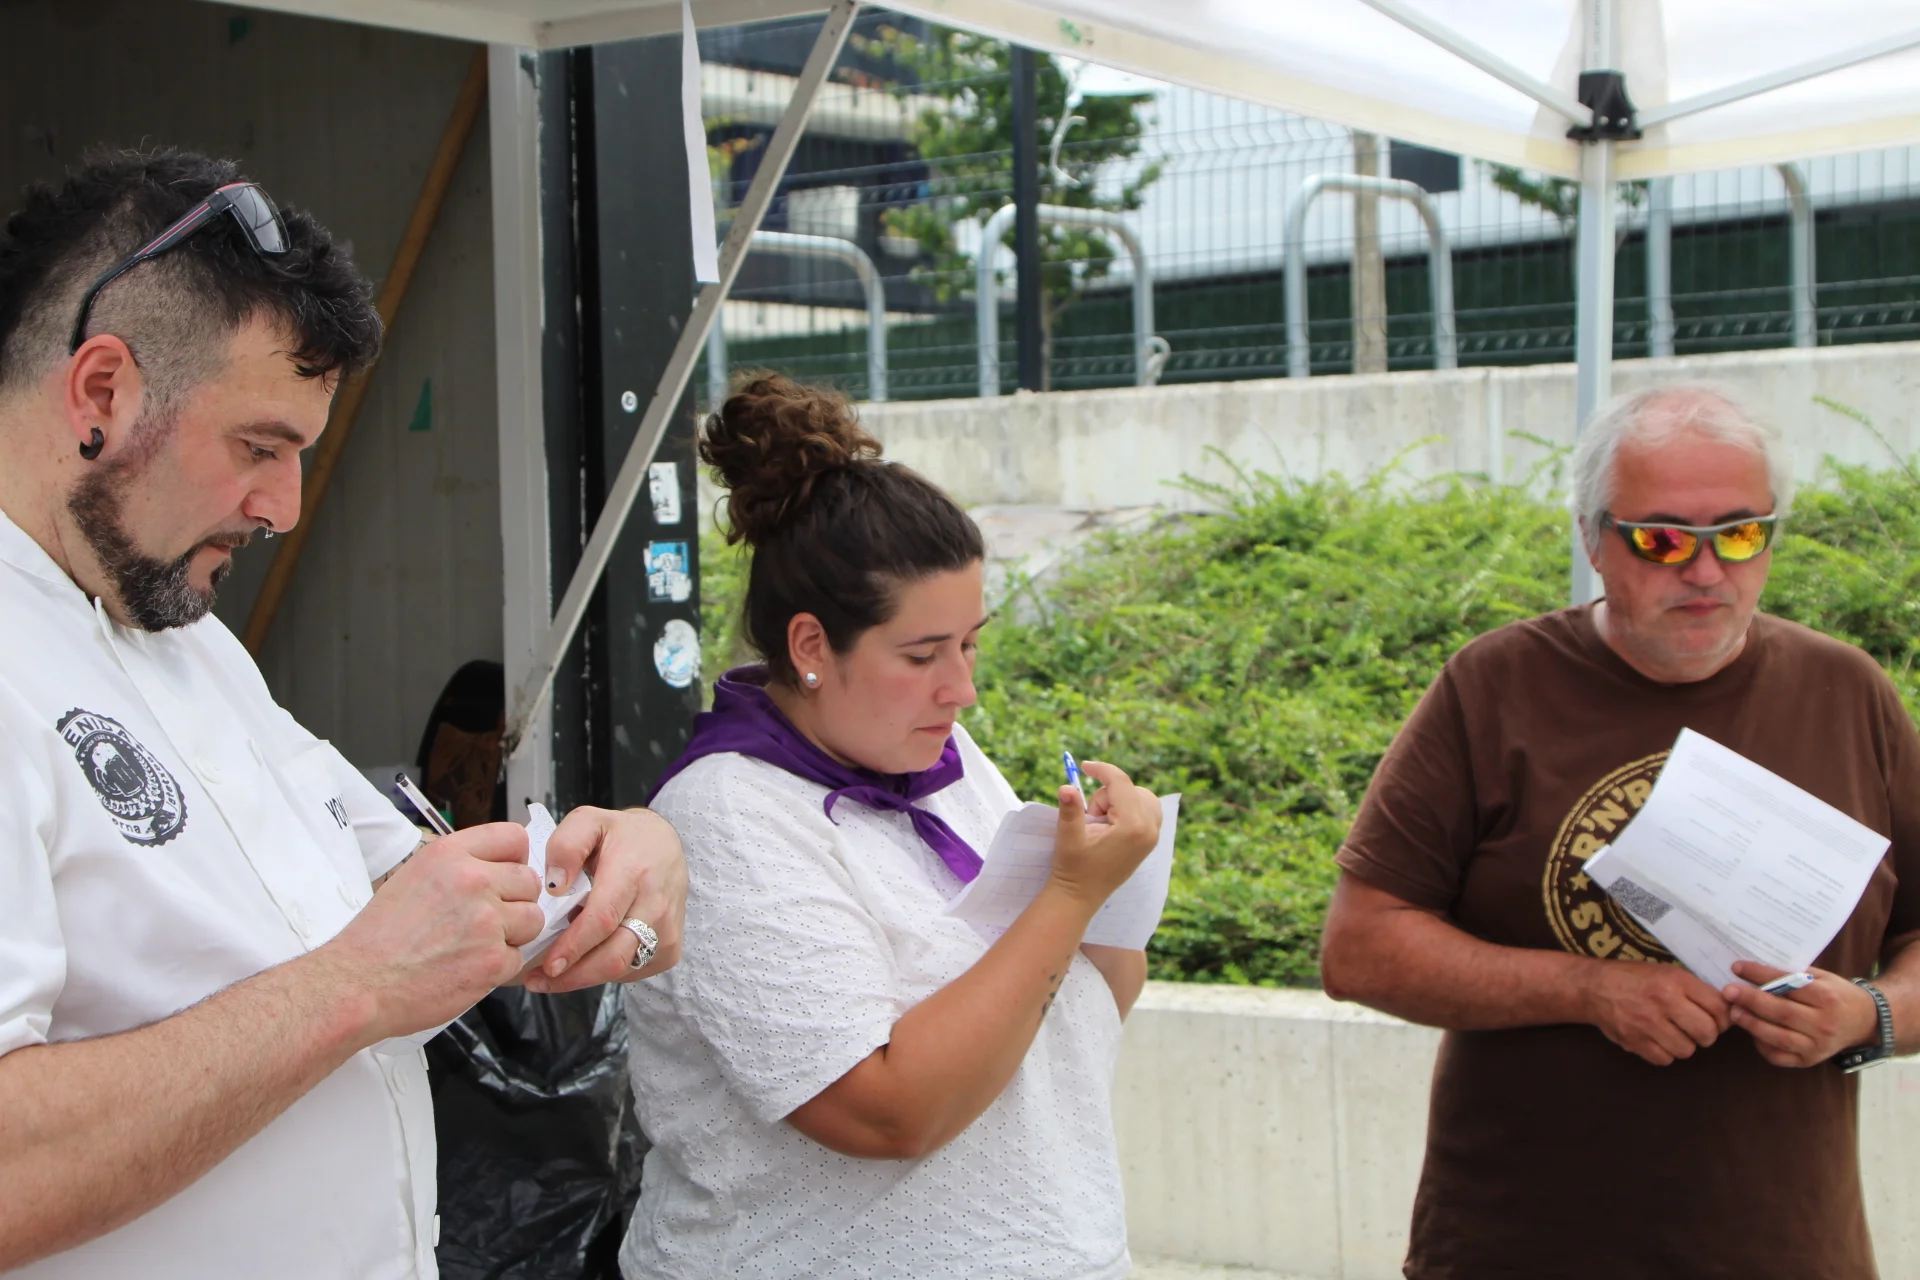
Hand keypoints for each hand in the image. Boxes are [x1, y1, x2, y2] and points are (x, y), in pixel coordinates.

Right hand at [321, 822, 541, 1040]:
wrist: (358, 984)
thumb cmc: (379, 939)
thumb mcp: (414, 877)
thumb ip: (459, 867)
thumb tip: (498, 867)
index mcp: (449, 855)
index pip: (513, 837)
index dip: (515, 859)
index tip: (507, 875)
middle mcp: (472, 881)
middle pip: (529, 880)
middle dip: (514, 902)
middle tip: (484, 921)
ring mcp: (486, 920)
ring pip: (532, 919)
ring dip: (513, 935)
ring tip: (473, 945)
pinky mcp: (493, 959)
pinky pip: (519, 957)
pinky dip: (499, 967)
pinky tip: (467, 967)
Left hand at [526, 806, 687, 992]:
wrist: (666, 845)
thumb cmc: (623, 837)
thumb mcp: (589, 822)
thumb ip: (565, 846)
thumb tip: (555, 887)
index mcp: (634, 871)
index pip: (603, 919)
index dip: (574, 947)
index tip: (547, 964)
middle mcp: (657, 904)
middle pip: (615, 955)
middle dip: (573, 975)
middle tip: (538, 979)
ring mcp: (668, 929)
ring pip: (623, 969)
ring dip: (584, 977)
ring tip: (555, 972)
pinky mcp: (670, 948)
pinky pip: (632, 971)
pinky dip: (604, 972)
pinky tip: (586, 958)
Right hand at [1047, 762, 1161, 907]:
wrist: (1081, 896)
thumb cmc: (1073, 868)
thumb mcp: (1068, 837)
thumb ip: (1070, 809)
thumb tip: (1066, 787)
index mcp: (1133, 827)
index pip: (1121, 783)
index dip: (1101, 770)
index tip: (1084, 766)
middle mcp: (1149, 830)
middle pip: (1131, 788)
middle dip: (1108, 794)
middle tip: (1091, 817)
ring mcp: (1152, 836)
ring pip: (1141, 797)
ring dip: (1119, 800)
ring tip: (1100, 823)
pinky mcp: (1150, 841)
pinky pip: (1146, 809)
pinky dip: (1128, 807)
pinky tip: (1111, 823)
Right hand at [1581, 960, 1731, 1065]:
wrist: (1594, 987)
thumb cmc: (1635, 978)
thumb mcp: (1667, 973)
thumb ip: (1695, 990)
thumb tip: (1728, 1013)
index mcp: (1675, 982)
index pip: (1718, 1008)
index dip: (1723, 1017)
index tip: (1717, 1019)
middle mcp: (1663, 1002)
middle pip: (1707, 1033)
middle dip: (1706, 1035)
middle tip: (1695, 1029)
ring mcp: (1647, 1024)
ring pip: (1687, 1050)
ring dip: (1683, 1044)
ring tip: (1673, 1033)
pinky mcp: (1634, 1041)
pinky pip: (1665, 1059)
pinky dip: (1664, 1053)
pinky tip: (1656, 1039)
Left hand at [1723, 962, 1878, 1067]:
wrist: (1865, 1021)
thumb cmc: (1837, 994)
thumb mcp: (1822, 977)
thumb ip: (1793, 974)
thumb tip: (1753, 968)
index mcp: (1827, 998)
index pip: (1789, 985)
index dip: (1761, 975)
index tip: (1737, 967)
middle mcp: (1824, 1024)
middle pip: (1782, 1012)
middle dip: (1751, 1000)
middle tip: (1728, 991)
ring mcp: (1818, 1046)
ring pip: (1779, 1037)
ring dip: (1752, 1024)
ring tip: (1734, 1011)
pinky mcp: (1810, 1060)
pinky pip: (1780, 1056)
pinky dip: (1762, 1045)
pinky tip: (1751, 1032)